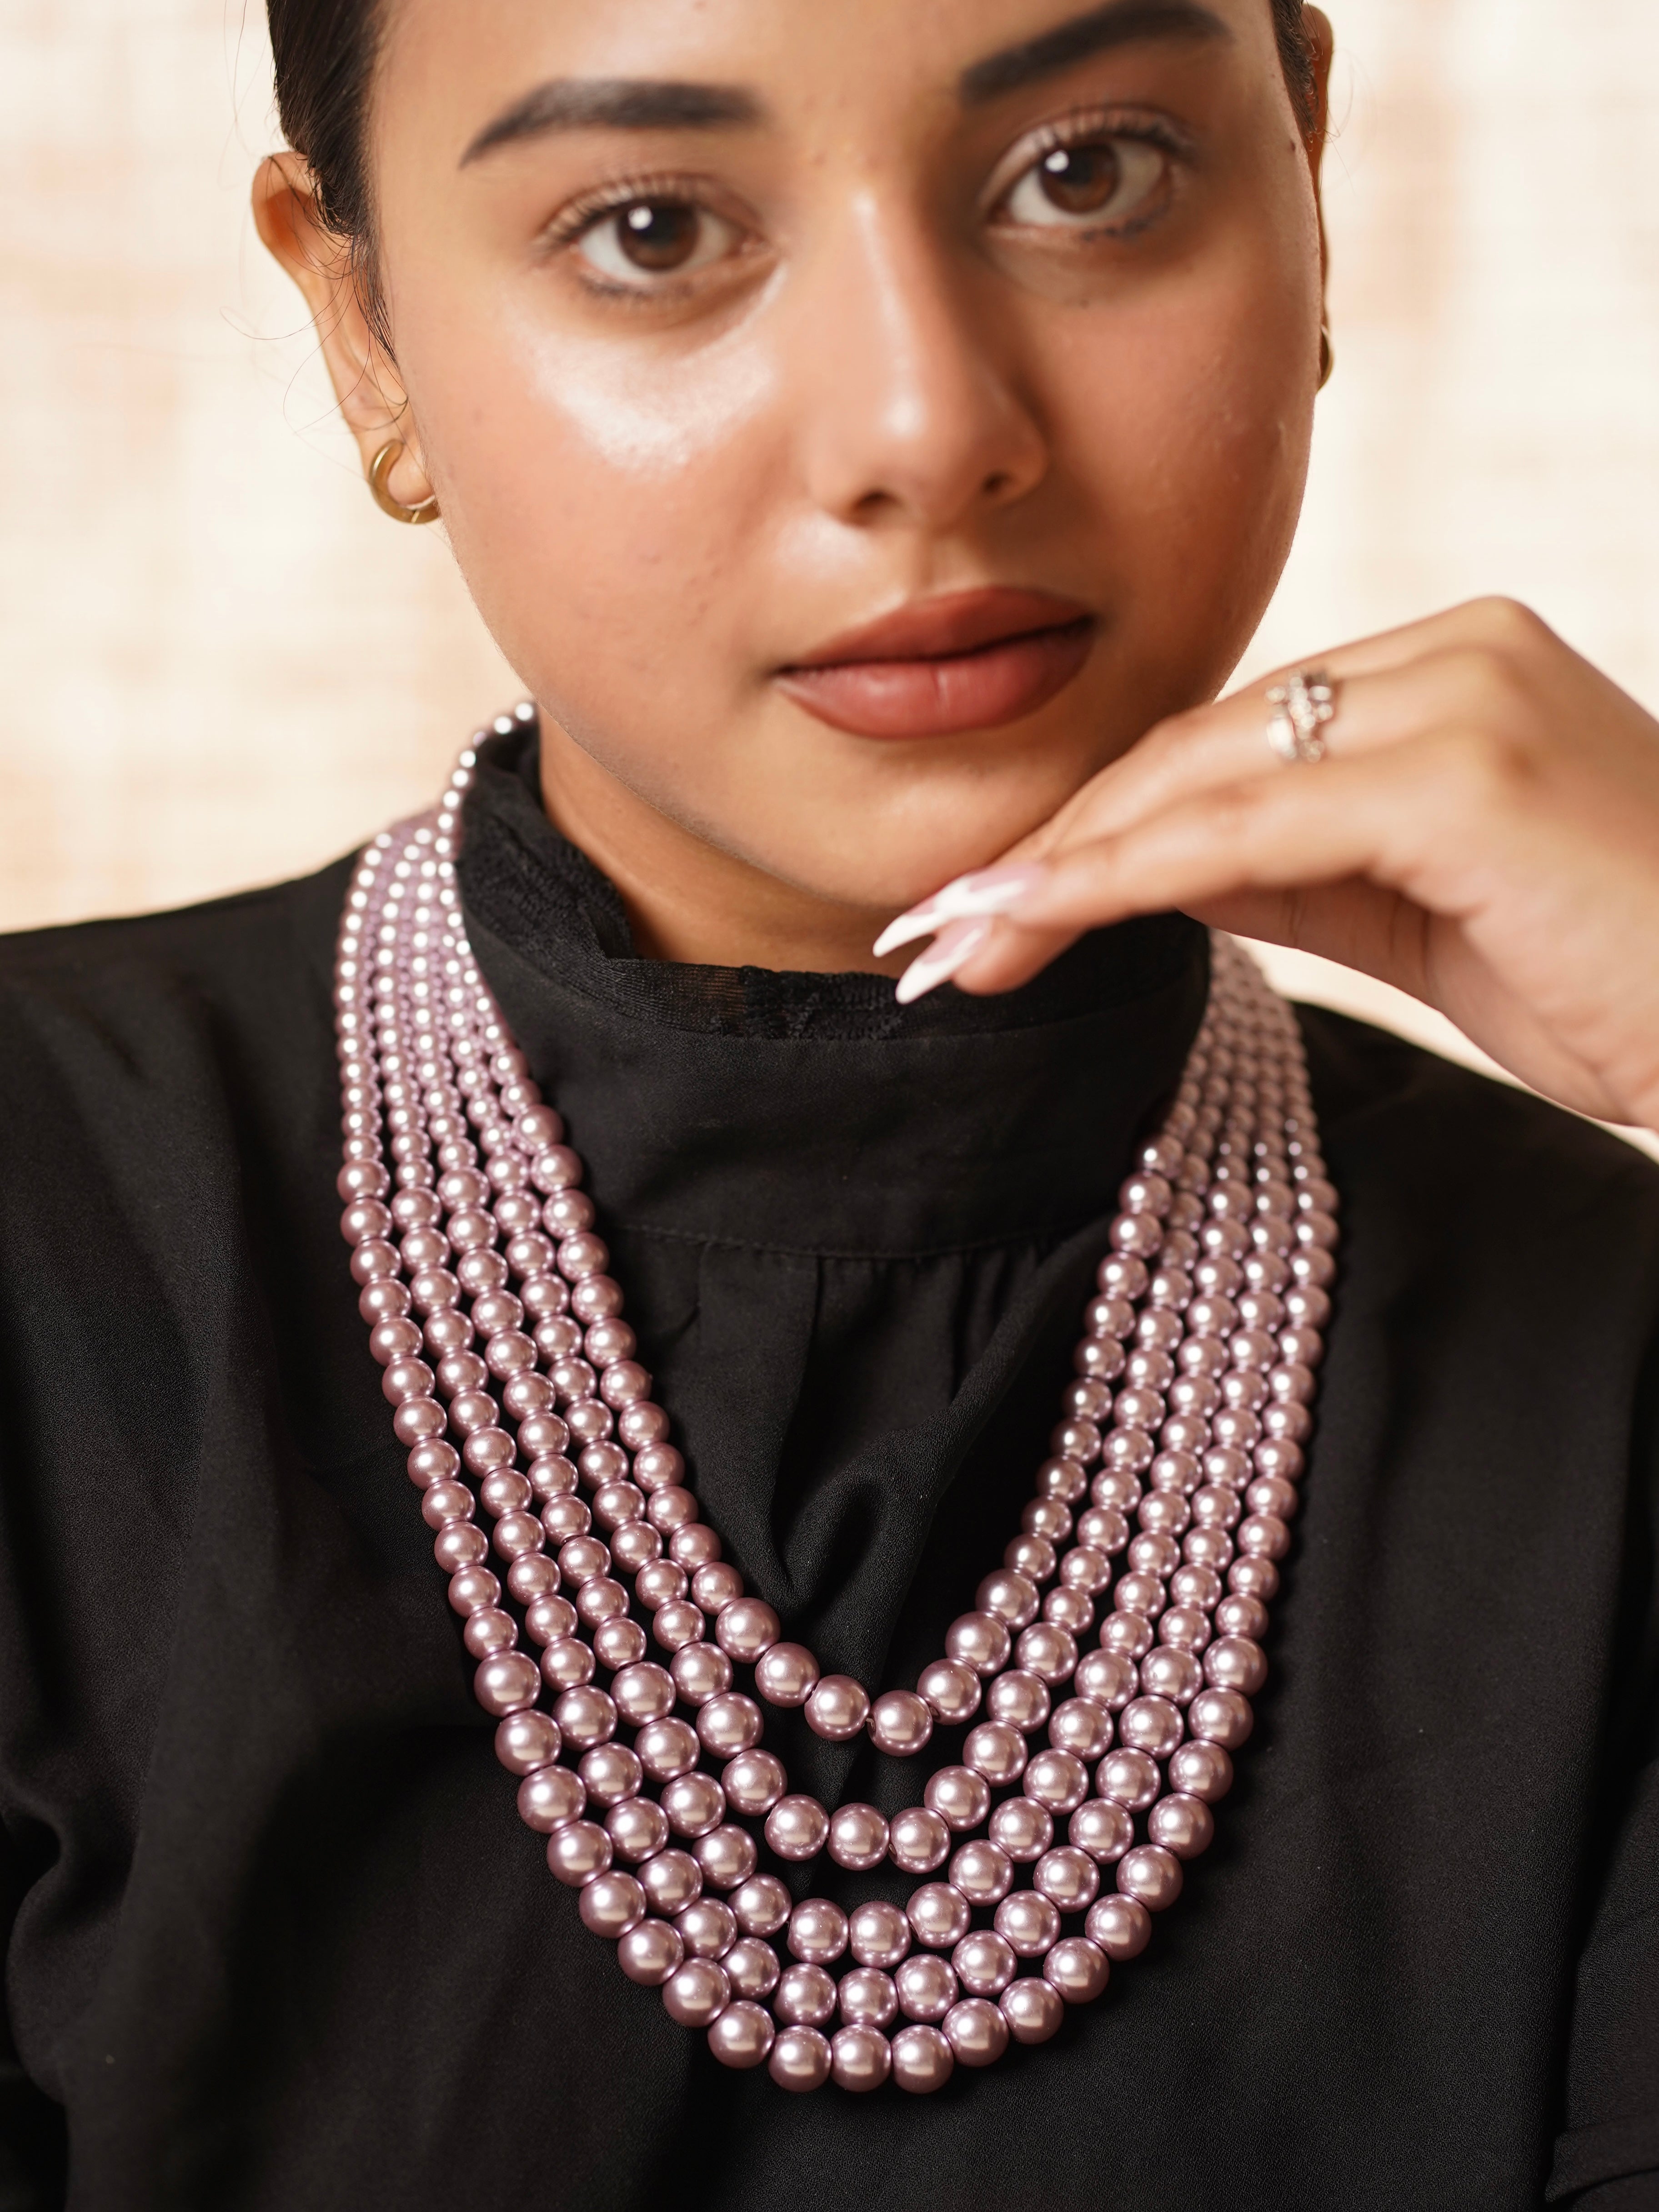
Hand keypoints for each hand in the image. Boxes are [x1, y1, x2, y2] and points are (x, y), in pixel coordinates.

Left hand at [877, 599, 1658, 1133]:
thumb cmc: (1616, 977)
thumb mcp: (1416, 912)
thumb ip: (1293, 869)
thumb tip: (1156, 871)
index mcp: (1445, 671)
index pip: (1227, 743)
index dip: (1095, 822)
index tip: (985, 903)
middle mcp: (1451, 651)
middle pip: (1195, 750)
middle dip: (1051, 845)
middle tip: (932, 935)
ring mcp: (1462, 694)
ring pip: (1204, 778)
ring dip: (1060, 865)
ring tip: (951, 946)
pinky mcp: (1465, 769)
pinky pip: (1251, 827)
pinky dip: (1127, 876)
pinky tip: (1035, 920)